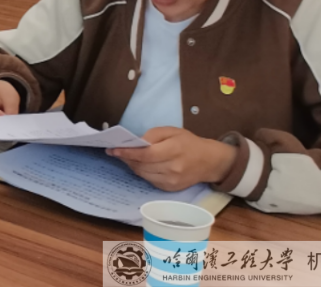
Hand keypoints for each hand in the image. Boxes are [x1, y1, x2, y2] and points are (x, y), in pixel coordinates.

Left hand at [106, 127, 236, 191]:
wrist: (208, 161)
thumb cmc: (188, 142)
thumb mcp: (172, 131)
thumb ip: (152, 135)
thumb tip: (135, 143)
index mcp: (174, 150)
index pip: (145, 154)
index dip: (127, 153)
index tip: (113, 149)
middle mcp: (172, 168)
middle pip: (142, 165)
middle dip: (126, 158)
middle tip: (116, 151)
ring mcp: (171, 181)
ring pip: (143, 174)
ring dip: (132, 165)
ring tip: (125, 156)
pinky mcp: (169, 189)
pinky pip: (148, 180)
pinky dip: (141, 172)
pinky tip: (139, 164)